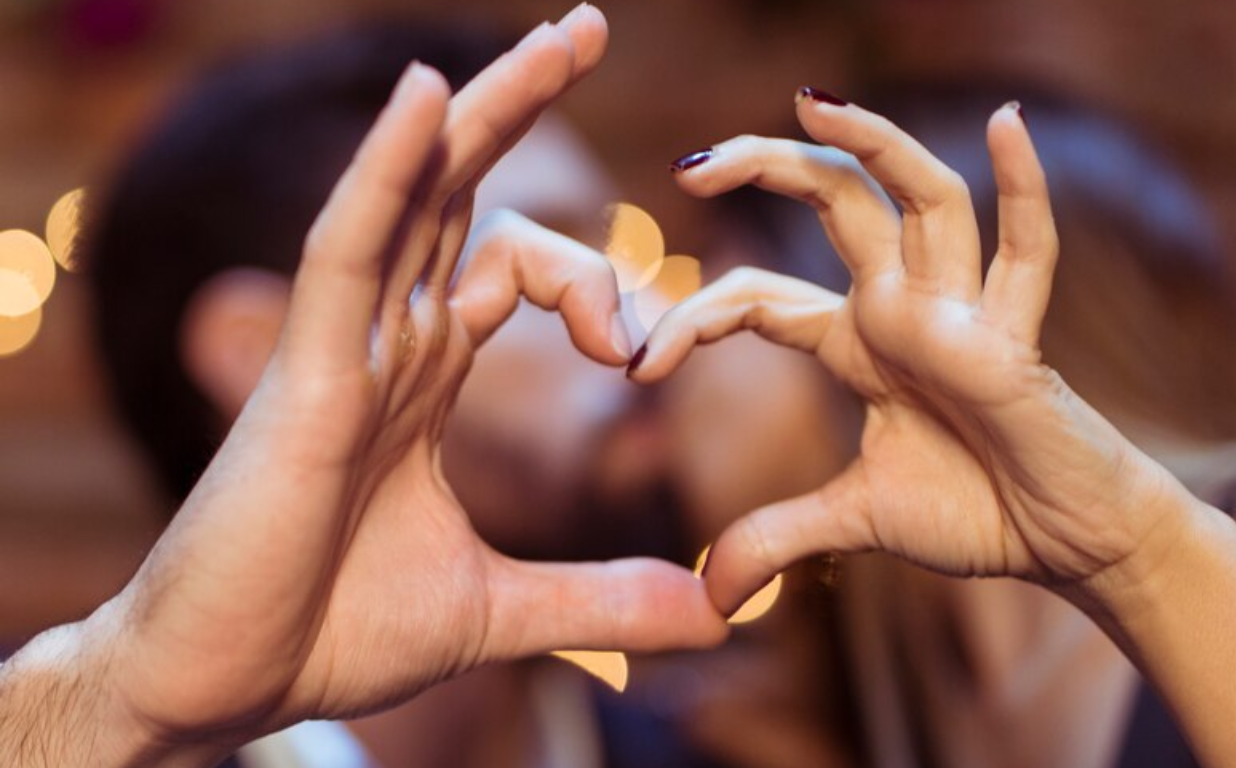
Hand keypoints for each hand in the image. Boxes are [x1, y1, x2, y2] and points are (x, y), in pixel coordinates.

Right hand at [83, 7, 724, 754]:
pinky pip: (344, 245)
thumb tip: (718, 616)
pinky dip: (385, 170)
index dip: (594, 286)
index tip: (643, 355)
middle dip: (523, 111)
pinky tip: (429, 92)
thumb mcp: (501, 609)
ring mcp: (341, 349)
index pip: (512, 270)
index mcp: (423, 377)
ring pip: (411, 194)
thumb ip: (607, 599)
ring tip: (560, 39)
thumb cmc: (332, 633)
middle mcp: (384, 342)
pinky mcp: (300, 376)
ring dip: (483, 110)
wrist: (224, 689)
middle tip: (588, 28)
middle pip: (459, 194)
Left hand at [633, 91, 1191, 615]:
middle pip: (835, 208)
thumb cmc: (974, 511)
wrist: (1065, 542)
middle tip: (690, 162)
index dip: (696, 323)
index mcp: (860, 342)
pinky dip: (1024, 188)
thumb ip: (781, 539)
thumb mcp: (855, 521)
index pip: (762, 300)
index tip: (638, 366)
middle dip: (766, 170)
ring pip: (921, 204)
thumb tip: (710, 596)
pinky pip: (1027, 253)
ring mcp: (962, 315)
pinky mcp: (1014, 342)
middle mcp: (905, 308)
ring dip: (873, 148)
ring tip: (811, 102)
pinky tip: (1004, 123)